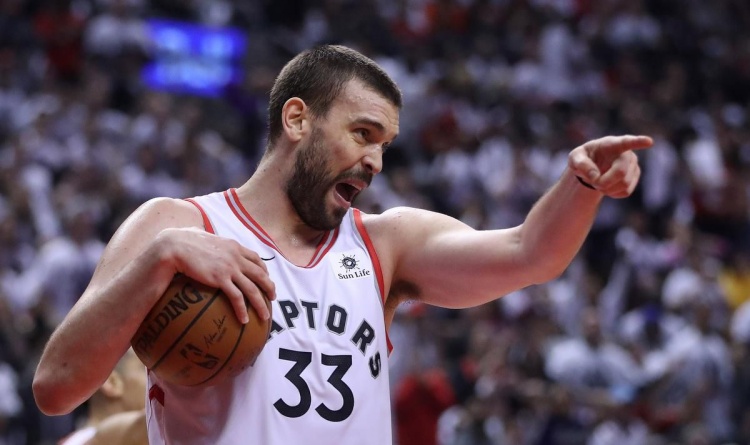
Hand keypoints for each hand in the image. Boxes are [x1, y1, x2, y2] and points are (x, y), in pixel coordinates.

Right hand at [157, 228, 275, 322]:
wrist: (176, 245)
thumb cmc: (185, 240)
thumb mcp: (205, 237)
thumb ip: (209, 240)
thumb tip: (201, 234)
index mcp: (234, 246)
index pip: (255, 258)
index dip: (264, 269)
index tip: (266, 278)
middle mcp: (236, 257)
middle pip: (260, 274)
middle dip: (269, 287)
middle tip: (272, 297)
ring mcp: (230, 268)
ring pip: (253, 288)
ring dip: (261, 303)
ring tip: (265, 315)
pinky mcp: (221, 279)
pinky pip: (237, 297)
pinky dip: (243, 309)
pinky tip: (244, 320)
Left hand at [568, 135, 652, 197]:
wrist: (592, 168)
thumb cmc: (584, 158)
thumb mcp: (574, 158)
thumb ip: (580, 163)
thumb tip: (595, 175)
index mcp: (611, 144)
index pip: (626, 142)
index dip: (638, 142)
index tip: (648, 142)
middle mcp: (626, 153)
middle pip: (621, 172)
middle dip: (604, 182)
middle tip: (593, 182)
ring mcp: (633, 165)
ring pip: (624, 184)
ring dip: (607, 188)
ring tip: (599, 181)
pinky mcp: (635, 177)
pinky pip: (625, 192)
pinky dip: (612, 193)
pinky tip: (608, 186)